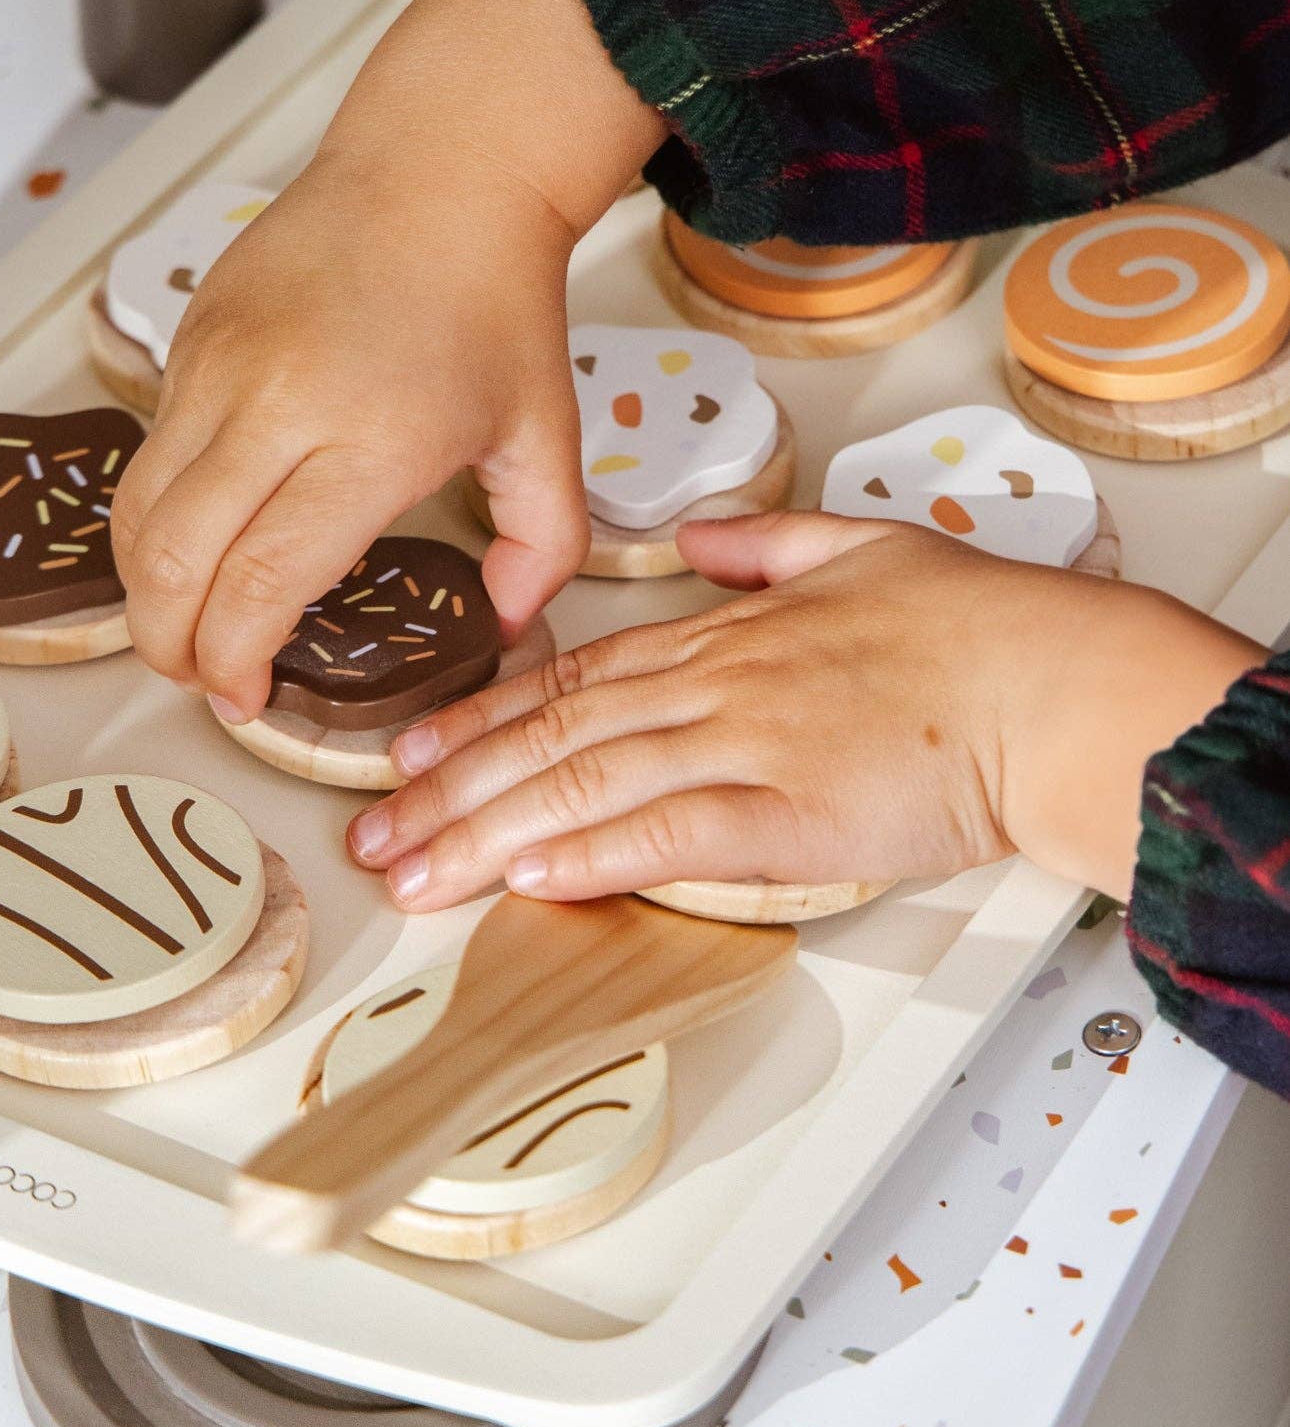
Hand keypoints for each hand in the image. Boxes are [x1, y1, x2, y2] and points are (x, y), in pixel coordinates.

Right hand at [109, 0, 663, 716]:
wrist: (439, 168)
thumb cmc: (495, 302)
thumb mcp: (544, 433)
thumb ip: (540, 546)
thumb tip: (506, 624)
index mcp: (368, 440)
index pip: (259, 581)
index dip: (234, 660)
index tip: (247, 700)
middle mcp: (275, 403)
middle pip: (172, 561)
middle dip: (169, 646)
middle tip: (198, 679)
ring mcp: (218, 365)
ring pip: (137, 511)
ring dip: (144, 588)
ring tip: (182, 625)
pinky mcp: (188, 337)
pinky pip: (147, 451)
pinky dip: (156, 515)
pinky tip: (199, 538)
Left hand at [346, 511, 1263, 909]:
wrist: (1051, 684)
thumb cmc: (974, 628)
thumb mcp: (860, 547)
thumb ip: (768, 546)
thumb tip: (702, 545)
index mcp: (723, 636)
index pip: (572, 682)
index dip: (479, 720)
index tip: (412, 752)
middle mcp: (713, 689)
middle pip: (552, 739)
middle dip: (452, 791)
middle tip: (374, 839)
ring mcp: (745, 747)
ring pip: (586, 789)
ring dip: (488, 836)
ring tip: (415, 877)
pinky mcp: (788, 813)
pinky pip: (669, 836)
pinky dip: (591, 857)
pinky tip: (529, 881)